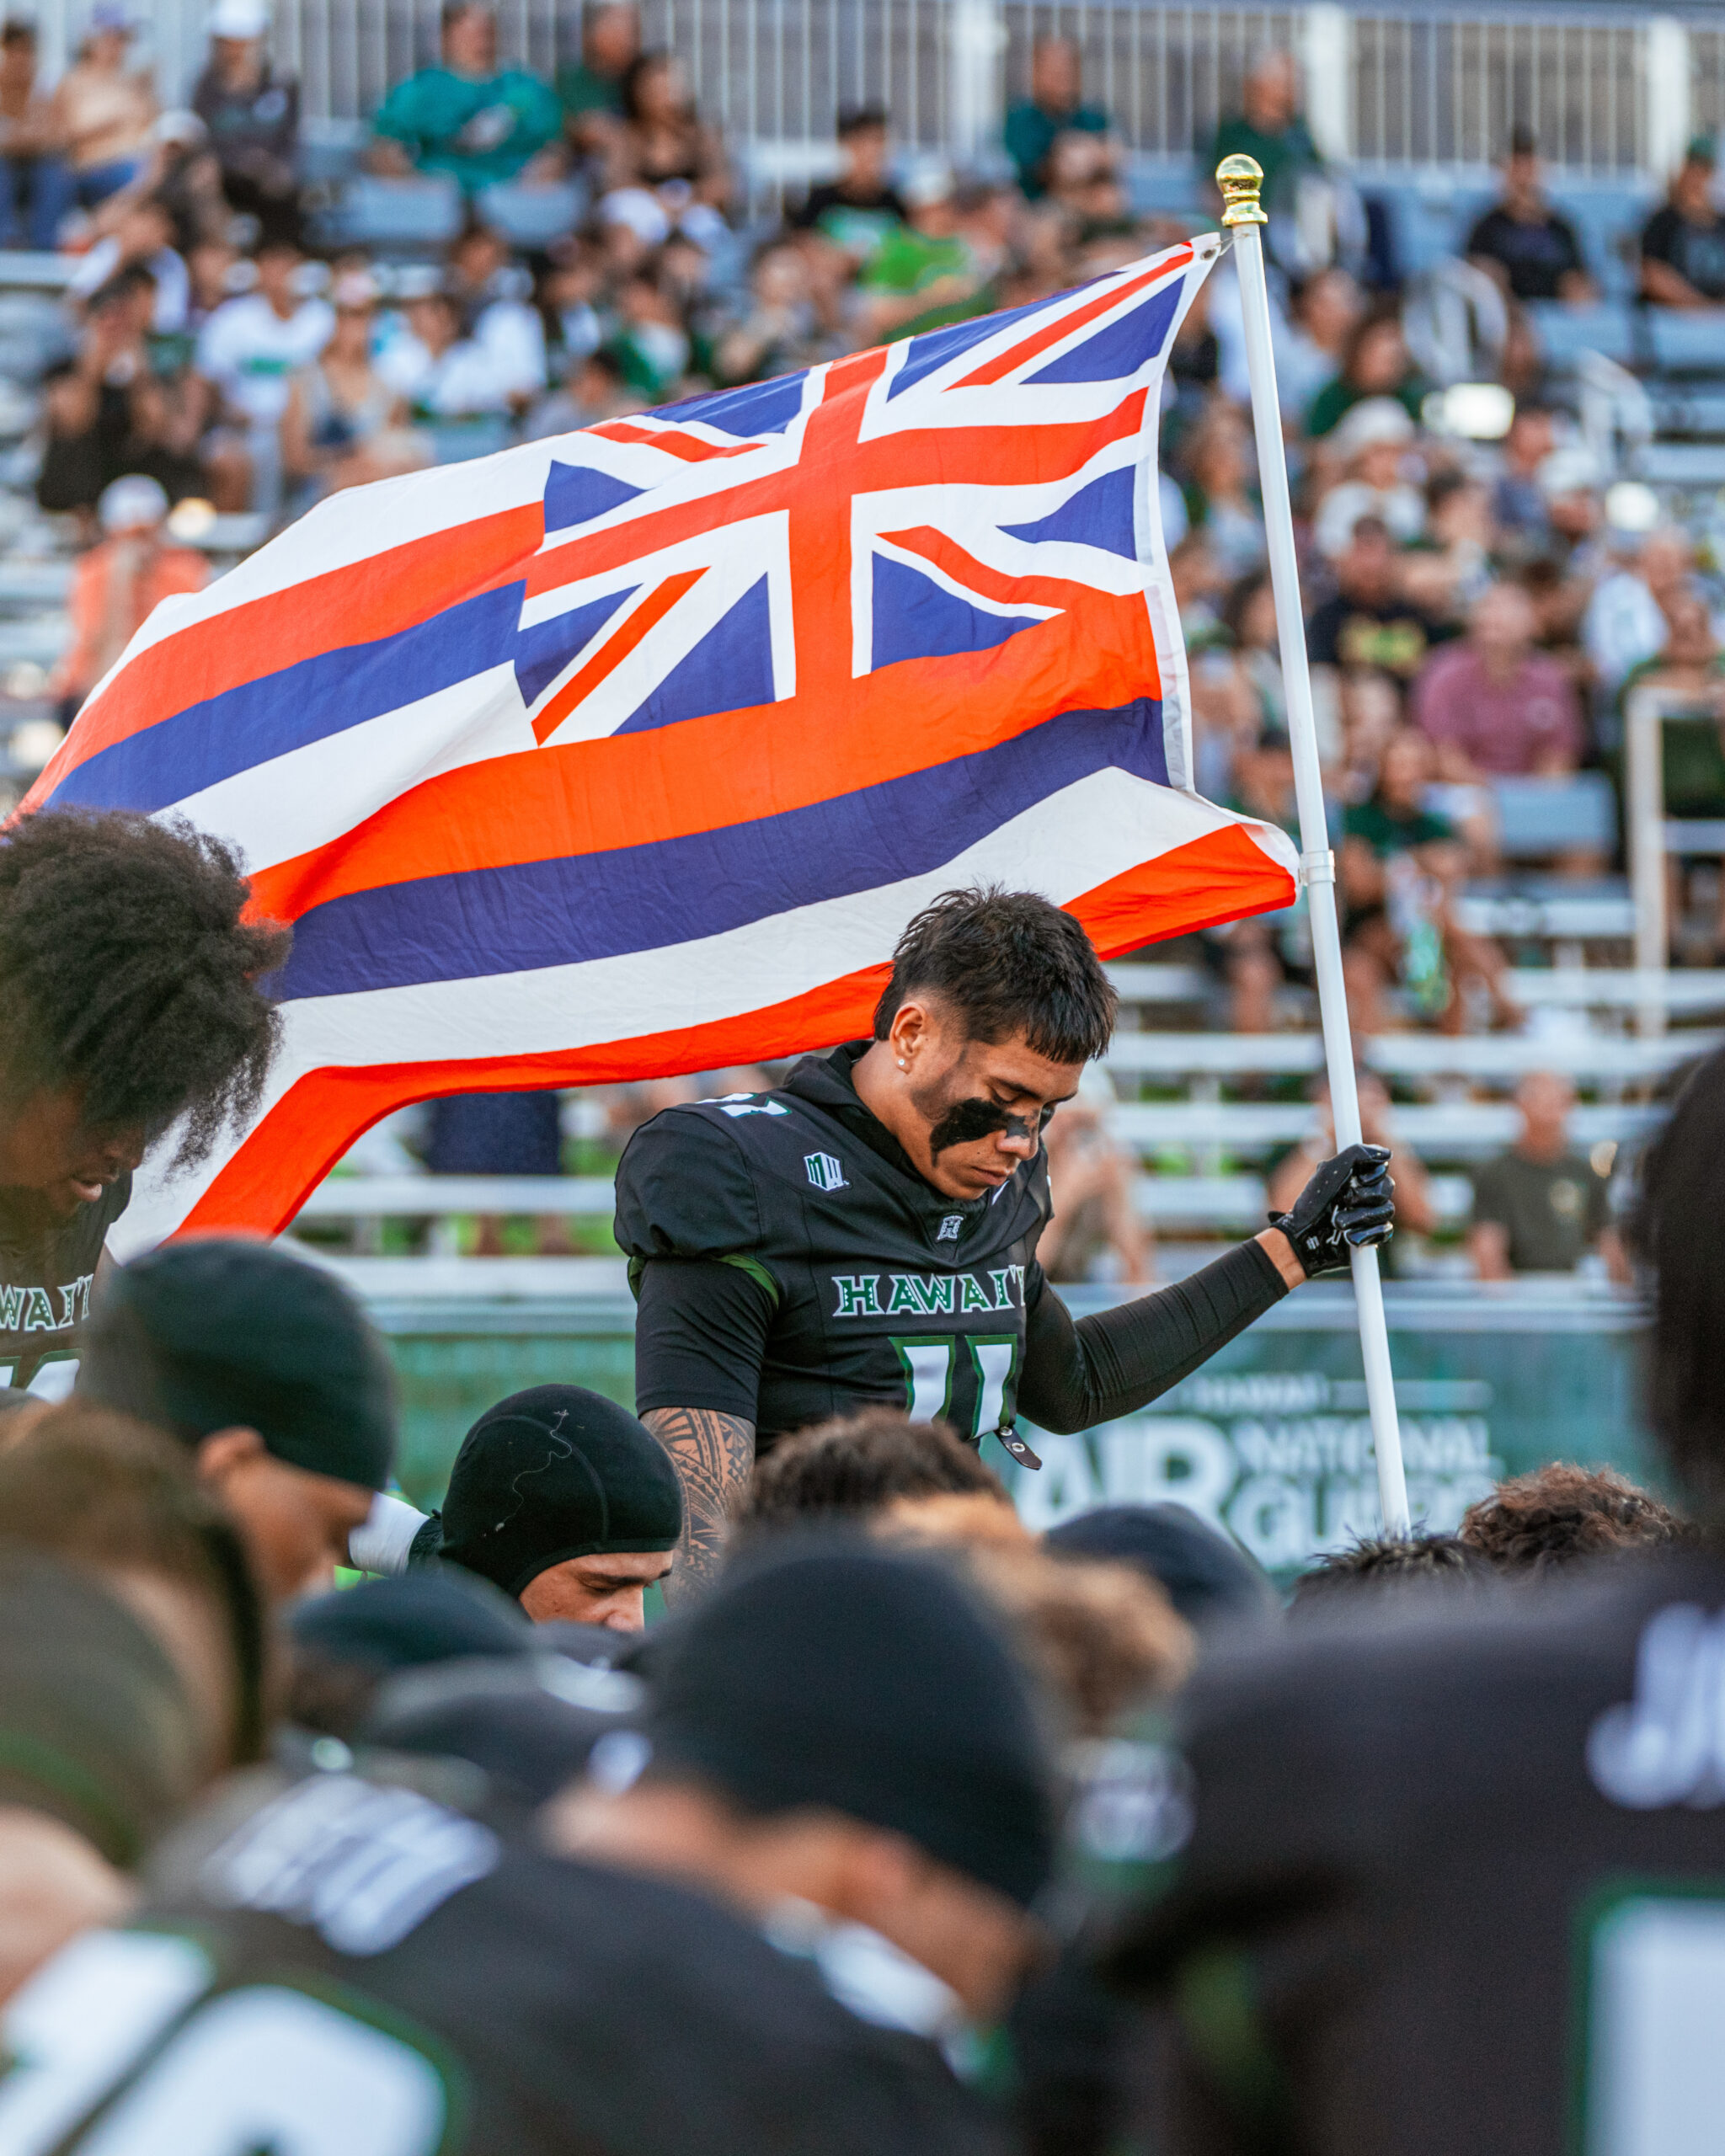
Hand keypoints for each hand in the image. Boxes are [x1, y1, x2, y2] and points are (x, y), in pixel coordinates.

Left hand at [1270, 1143, 1393, 1277]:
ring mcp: (1370, 1214)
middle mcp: (1365, 1193)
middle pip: (1387, 1187)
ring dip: (1360, 1217)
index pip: (1381, 1167)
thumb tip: (1387, 1152)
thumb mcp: (1327, 1172)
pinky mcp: (1372, 1235)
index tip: (1361, 1179)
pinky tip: (1349, 1237)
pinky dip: (1367, 1234)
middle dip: (1364, 1196)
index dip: (1375, 1172)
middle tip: (1343, 1201)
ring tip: (1337, 1223)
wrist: (1302, 1240)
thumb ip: (1355, 1154)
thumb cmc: (1311, 1205)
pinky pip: (1386, 1231)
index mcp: (1355, 1175)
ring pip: (1387, 1210)